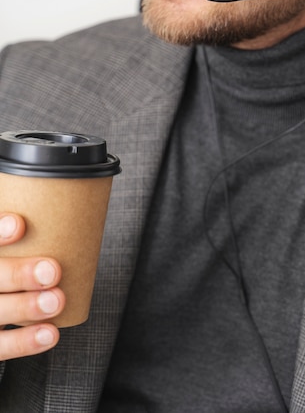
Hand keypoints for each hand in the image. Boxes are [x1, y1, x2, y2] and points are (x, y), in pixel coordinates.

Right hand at [0, 214, 64, 360]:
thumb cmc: (11, 260)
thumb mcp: (16, 248)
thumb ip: (26, 228)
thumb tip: (68, 189)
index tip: (19, 224)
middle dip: (18, 274)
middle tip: (52, 270)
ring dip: (25, 308)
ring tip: (56, 300)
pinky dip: (24, 342)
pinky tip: (50, 333)